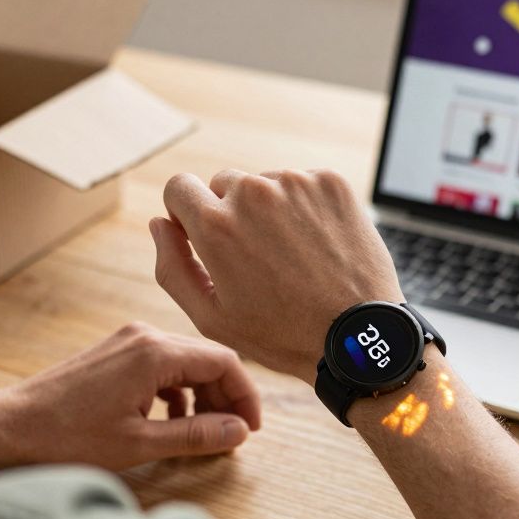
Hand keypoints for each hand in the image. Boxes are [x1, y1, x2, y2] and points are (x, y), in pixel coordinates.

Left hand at [0, 323, 261, 470]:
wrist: (10, 426)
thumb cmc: (68, 437)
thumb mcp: (140, 444)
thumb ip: (196, 434)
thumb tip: (239, 431)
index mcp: (154, 352)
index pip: (224, 361)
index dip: (245, 396)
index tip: (251, 429)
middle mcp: (143, 336)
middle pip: (206, 359)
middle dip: (225, 397)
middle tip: (232, 437)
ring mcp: (126, 341)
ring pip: (184, 362)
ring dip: (202, 395)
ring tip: (206, 433)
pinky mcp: (114, 353)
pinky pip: (161, 365)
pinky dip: (177, 391)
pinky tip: (172, 420)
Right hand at [150, 169, 402, 385]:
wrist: (359, 336)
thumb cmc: (281, 334)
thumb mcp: (210, 317)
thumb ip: (172, 266)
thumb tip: (159, 223)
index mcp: (216, 225)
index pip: (178, 186)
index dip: (187, 212)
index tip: (204, 235)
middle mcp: (254, 193)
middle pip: (223, 184)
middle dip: (230, 213)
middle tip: (258, 258)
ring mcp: (296, 182)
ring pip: (265, 184)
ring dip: (270, 211)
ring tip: (294, 258)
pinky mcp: (331, 182)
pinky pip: (302, 184)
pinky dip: (305, 208)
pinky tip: (317, 246)